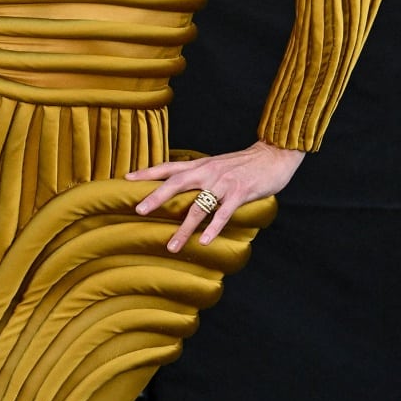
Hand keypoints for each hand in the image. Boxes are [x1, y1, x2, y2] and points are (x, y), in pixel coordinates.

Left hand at [127, 141, 304, 252]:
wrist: (273, 154)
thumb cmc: (243, 164)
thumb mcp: (215, 164)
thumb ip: (197, 174)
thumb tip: (177, 187)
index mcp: (200, 165)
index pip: (169, 167)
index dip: (147, 172)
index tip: (127, 178)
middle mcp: (208, 172)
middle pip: (176, 183)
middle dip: (157, 197)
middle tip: (138, 210)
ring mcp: (223, 183)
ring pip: (199, 206)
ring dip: (184, 228)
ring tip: (172, 246)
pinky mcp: (239, 193)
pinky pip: (224, 214)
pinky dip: (213, 229)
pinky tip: (204, 242)